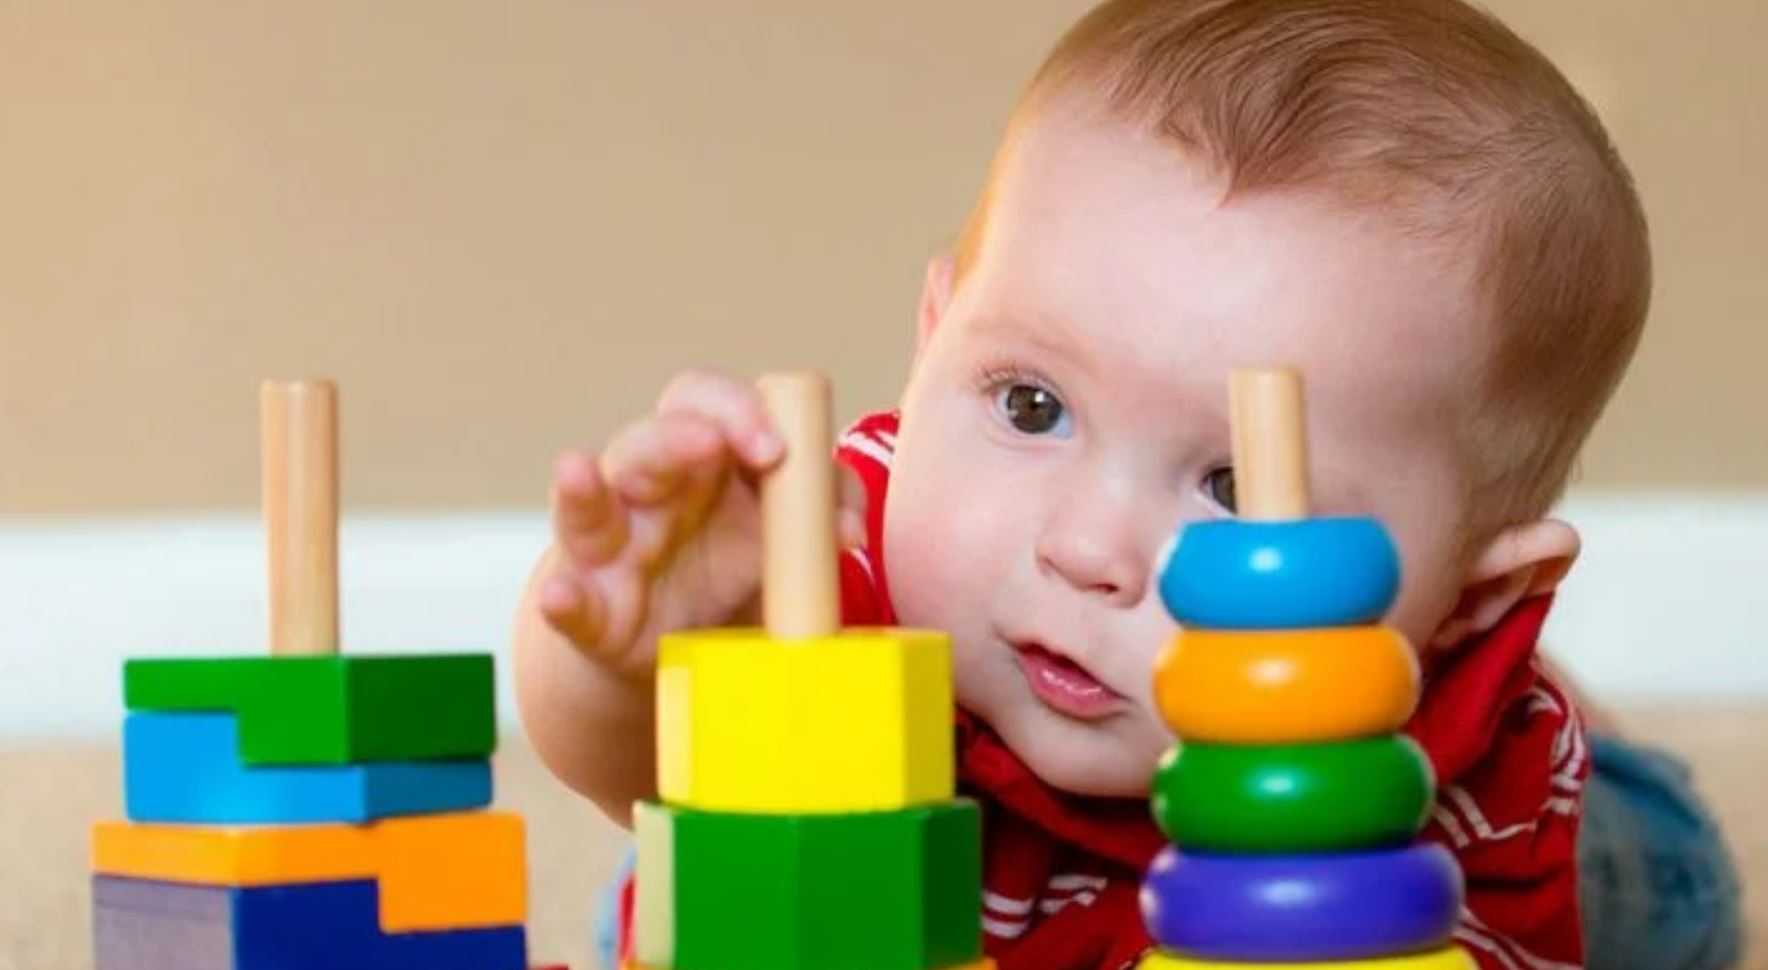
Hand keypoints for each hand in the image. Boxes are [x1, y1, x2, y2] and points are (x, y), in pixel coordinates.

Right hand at [536, 370, 865, 678]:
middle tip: (712, 444)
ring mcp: (607, 545)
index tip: (776, 448)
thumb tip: (848, 529)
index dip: (736, 409)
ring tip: (576, 472)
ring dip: (581, 491)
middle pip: (645, 443)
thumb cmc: (731, 564)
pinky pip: (567, 597)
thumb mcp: (781, 533)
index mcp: (698, 456)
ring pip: (584, 508)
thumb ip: (822, 511)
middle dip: (675, 438)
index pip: (701, 401)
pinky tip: (560, 597)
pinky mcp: (588, 607)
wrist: (684, 645)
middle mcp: (643, 487)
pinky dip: (561, 599)